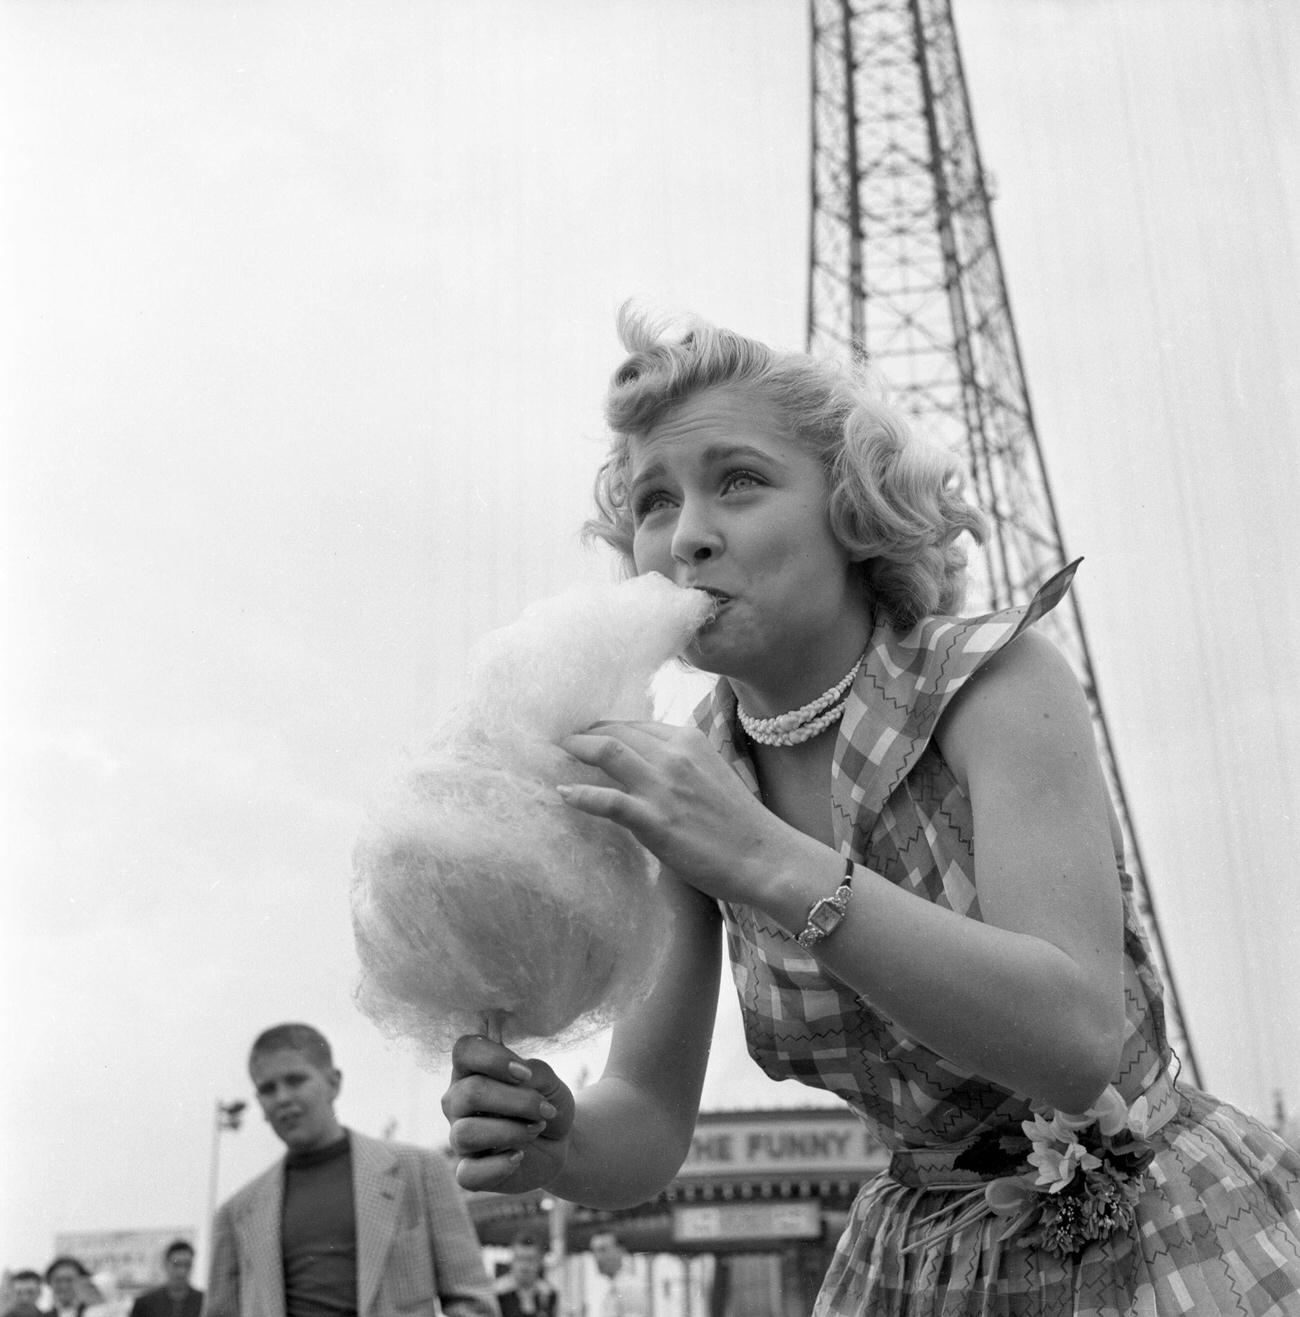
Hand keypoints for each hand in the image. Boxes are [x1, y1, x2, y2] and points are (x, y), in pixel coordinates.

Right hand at [441, 1035, 574, 1192]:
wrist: (559, 1142)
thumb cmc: (546, 1102)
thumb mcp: (549, 1081)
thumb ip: (534, 1072)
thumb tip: (520, 1076)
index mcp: (472, 1070)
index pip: (465, 1050)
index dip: (495, 1059)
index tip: (525, 1074)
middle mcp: (458, 1101)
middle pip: (470, 1093)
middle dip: (516, 1102)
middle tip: (544, 1110)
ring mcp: (459, 1137)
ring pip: (465, 1133)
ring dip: (510, 1132)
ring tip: (534, 1130)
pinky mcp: (468, 1171)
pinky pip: (466, 1174)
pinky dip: (498, 1166)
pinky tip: (518, 1157)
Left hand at [557, 720, 784, 904]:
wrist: (764, 857)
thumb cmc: (738, 822)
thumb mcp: (710, 774)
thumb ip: (679, 763)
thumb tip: (645, 762)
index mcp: (689, 740)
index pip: (635, 724)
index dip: (605, 726)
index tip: (585, 733)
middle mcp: (675, 755)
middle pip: (616, 731)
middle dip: (584, 733)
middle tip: (562, 741)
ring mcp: (664, 786)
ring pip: (608, 751)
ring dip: (577, 749)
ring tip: (558, 753)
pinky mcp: (655, 820)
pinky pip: (608, 800)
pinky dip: (581, 795)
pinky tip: (563, 794)